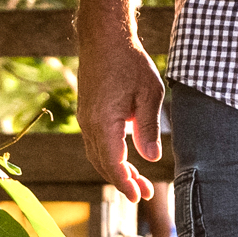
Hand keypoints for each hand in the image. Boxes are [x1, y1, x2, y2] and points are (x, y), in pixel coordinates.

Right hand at [80, 32, 166, 199]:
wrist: (104, 39)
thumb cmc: (130, 63)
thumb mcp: (149, 93)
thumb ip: (148, 127)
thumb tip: (151, 157)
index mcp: (103, 122)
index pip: (113, 163)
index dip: (125, 183)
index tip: (137, 197)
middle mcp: (89, 124)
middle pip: (103, 164)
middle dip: (123, 182)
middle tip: (144, 194)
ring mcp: (86, 120)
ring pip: (98, 155)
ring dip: (116, 171)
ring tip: (138, 182)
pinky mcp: (88, 114)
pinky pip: (96, 144)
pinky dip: (110, 157)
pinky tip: (126, 160)